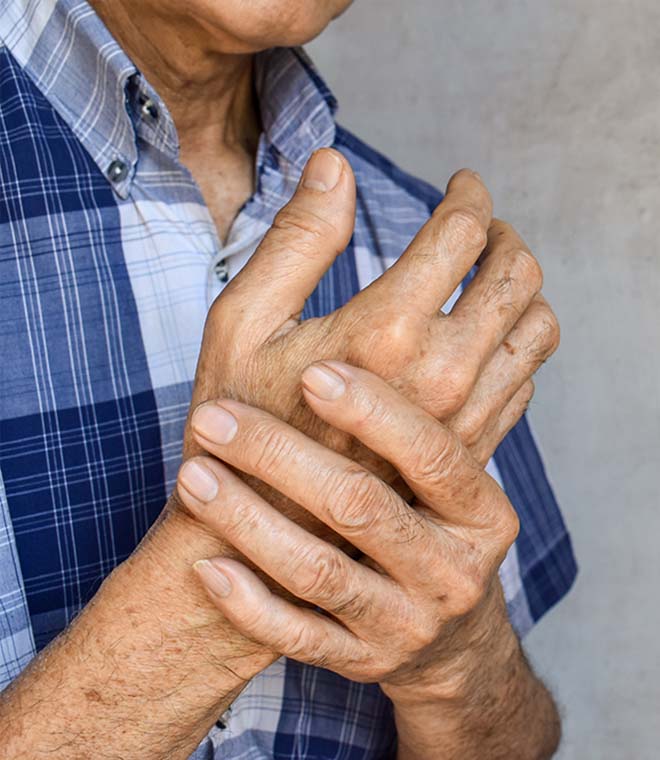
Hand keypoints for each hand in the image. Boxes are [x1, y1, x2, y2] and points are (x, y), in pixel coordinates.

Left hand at [176, 360, 522, 699]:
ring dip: (247, 520)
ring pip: (319, 572)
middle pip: (362, 508)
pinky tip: (206, 565)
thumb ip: (432, 418)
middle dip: (280, 456)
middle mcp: (454, 572)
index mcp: (481, 512)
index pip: (432, 454)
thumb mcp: (453, 481)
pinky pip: (298, 638)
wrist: (452, 635)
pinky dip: (248, 602)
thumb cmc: (433, 526)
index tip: (310, 371)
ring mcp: (409, 625)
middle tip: (215, 417)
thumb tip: (407, 311)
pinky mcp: (366, 664)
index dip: (373, 412)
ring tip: (193, 474)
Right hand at [180, 149, 558, 547]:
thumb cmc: (240, 421)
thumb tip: (332, 163)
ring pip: (535, 325)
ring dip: (519, 285)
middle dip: (502, 233)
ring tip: (487, 272)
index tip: (459, 185)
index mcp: (382, 330)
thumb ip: (294, 239)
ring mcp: (464, 417)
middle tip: (479, 224)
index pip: (461, 232)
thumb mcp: (242, 322)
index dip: (466, 194)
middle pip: (515, 272)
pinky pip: (526, 376)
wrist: (265, 529)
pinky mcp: (471, 447)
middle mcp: (439, 373)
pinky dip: (515, 340)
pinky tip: (482, 333)